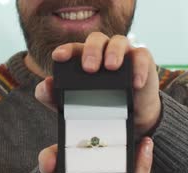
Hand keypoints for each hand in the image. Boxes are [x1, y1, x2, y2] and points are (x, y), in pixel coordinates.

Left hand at [34, 32, 161, 136]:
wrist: (131, 118)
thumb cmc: (101, 106)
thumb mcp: (74, 106)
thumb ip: (53, 96)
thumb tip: (44, 85)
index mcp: (85, 58)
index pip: (74, 48)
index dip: (66, 50)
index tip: (58, 57)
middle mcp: (104, 51)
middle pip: (96, 39)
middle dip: (91, 50)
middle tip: (88, 68)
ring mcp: (124, 53)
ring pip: (119, 41)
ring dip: (114, 51)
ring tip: (111, 67)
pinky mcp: (143, 60)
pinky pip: (142, 55)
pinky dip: (139, 66)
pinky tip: (135, 82)